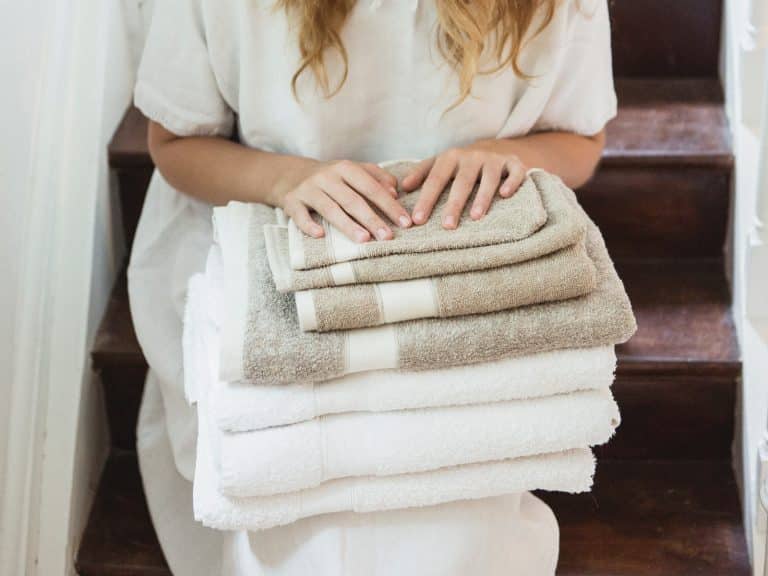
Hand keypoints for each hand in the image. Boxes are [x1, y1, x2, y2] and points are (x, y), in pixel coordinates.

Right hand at [278, 160, 411, 242]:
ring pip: (330, 209)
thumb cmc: (331, 177)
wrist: (290, 174)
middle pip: (352, 200)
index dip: (390, 205)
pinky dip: (308, 225)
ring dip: (347, 225)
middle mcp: (327, 177)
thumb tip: (395, 192)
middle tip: (388, 237)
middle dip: (372, 219)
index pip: (372, 188)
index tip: (405, 223)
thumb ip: (377, 178)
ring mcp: (308, 189)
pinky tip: (320, 234)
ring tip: (364, 239)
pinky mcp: (291, 201)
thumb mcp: (353, 171)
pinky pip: (300, 215)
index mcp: (346, 168)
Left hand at [401, 146, 526, 228]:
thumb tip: (403, 187)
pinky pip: (514, 172)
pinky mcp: (514, 163)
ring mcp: (494, 160)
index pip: (435, 180)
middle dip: (454, 204)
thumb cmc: (461, 164)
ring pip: (488, 178)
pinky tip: (505, 195)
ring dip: (482, 196)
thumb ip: (421, 173)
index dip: (426, 199)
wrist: (496, 147)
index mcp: (450, 158)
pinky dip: (512, 182)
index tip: (417, 220)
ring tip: (475, 216)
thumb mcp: (440, 163)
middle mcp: (472, 157)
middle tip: (447, 226)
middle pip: (461, 182)